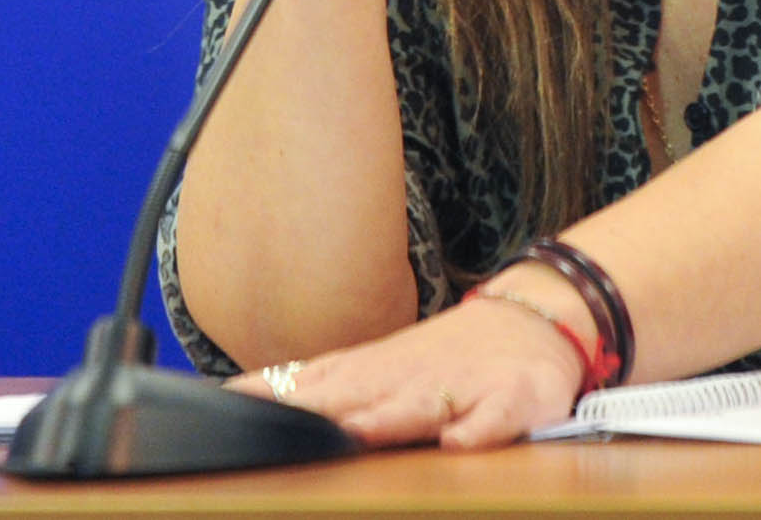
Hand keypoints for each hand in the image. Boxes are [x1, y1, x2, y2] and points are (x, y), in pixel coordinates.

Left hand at [227, 289, 589, 450]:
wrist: (532, 319)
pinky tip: (461, 442)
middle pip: (358, 394)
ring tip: (360, 431)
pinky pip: (497, 417)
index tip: (227, 407)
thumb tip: (240, 397)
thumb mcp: (376, 366)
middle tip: (280, 427)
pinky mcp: (511, 398)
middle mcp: (410, 378)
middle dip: (320, 411)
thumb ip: (319, 384)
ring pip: (422, 404)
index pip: (312, 383)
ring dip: (390, 417)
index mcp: (373, 373)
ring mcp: (461, 387)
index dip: (271, 396)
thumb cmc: (443, 357)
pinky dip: (480, 428)